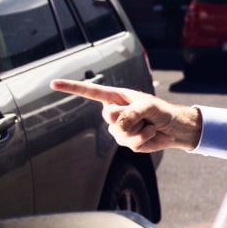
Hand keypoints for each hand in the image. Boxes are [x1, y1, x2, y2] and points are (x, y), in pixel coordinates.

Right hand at [50, 79, 201, 151]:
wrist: (172, 128)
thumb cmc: (161, 111)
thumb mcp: (148, 106)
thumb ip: (133, 112)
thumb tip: (118, 123)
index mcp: (115, 98)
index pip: (90, 92)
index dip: (72, 88)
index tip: (53, 84)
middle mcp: (113, 113)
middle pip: (110, 116)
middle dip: (129, 116)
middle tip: (144, 116)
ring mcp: (118, 129)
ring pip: (121, 132)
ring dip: (141, 129)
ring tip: (148, 124)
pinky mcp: (126, 142)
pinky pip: (132, 143)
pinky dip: (145, 139)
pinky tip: (150, 134)